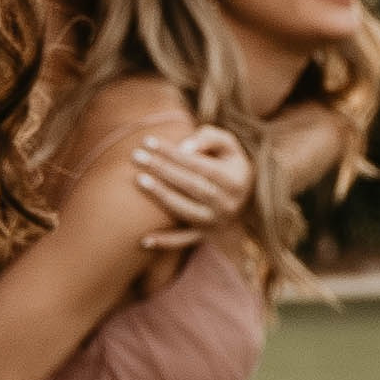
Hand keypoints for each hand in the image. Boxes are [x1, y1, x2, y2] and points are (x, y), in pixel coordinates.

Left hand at [125, 124, 251, 252]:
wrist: (243, 199)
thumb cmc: (227, 164)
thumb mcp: (229, 146)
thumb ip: (210, 138)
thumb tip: (185, 147)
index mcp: (235, 181)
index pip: (201, 165)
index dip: (174, 153)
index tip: (148, 141)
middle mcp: (227, 204)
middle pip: (191, 186)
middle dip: (162, 169)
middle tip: (136, 156)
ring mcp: (215, 222)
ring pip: (186, 211)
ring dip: (161, 196)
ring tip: (138, 179)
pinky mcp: (204, 236)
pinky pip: (184, 242)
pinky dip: (166, 242)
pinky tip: (144, 240)